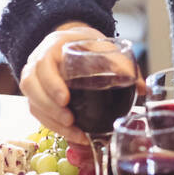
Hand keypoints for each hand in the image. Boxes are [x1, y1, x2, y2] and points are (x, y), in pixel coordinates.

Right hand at [19, 21, 144, 145]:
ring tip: (75, 132)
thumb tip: (142, 88)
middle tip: (70, 120)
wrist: (74, 40)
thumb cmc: (87, 43)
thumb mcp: (103, 45)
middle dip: (50, 108)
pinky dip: (54, 126)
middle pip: (31, 87)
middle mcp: (36, 64)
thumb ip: (121, 64)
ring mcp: (34, 81)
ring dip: (52, 121)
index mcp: (52, 48)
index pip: (43, 65)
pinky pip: (39, 112)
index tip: (65, 99)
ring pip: (33, 103)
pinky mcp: (37, 96)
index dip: (52, 84)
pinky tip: (73, 134)